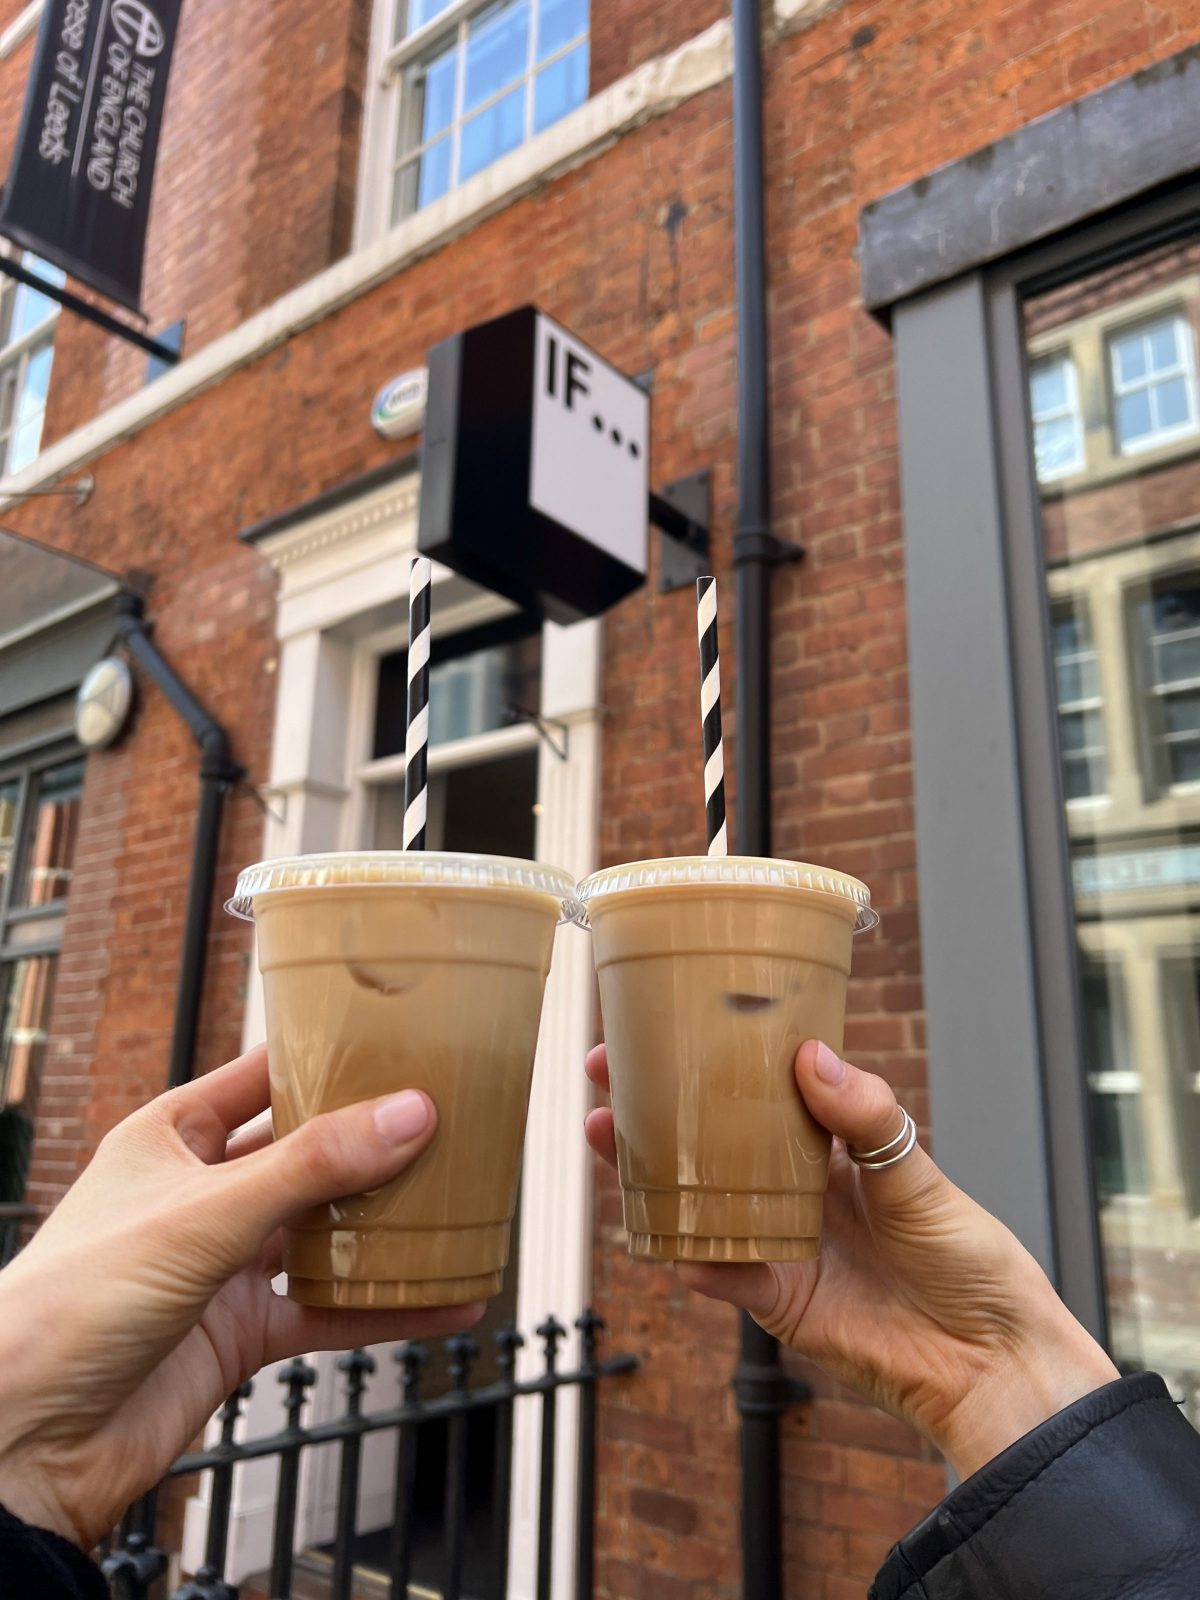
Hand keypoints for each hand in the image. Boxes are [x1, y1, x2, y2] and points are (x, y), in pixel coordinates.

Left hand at [0, 1045, 480, 1547]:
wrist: (25, 1441)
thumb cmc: (70, 1304)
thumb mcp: (202, 1215)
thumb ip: (310, 1167)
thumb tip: (408, 1114)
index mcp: (172, 1137)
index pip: (263, 1075)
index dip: (327, 1055)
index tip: (401, 1037)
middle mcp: (203, 1193)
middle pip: (307, 1153)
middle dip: (374, 1141)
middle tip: (452, 1120)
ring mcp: (224, 1264)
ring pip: (326, 1232)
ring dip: (388, 1225)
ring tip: (463, 1204)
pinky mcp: (241, 1332)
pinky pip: (330, 1312)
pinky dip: (387, 1308)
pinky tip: (446, 1302)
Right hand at [585, 1040, 1117, 1477]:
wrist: (991, 1359)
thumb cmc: (971, 1258)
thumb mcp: (921, 1175)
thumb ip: (867, 1118)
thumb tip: (811, 1057)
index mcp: (832, 1147)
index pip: (760, 1091)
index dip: (715, 1061)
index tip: (669, 1025)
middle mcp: (796, 1189)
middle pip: (713, 1142)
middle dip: (656, 1108)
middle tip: (606, 1073)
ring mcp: (781, 1243)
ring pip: (701, 1201)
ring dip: (650, 1174)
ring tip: (606, 1137)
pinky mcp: (778, 1301)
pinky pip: (722, 1273)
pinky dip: (691, 1256)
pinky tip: (660, 1234)